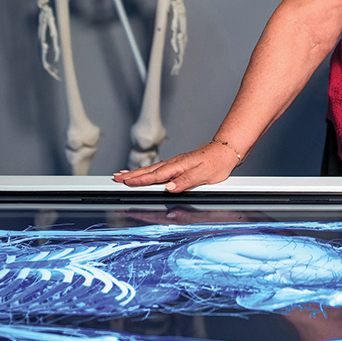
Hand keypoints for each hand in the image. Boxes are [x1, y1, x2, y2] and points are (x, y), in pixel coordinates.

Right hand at [114, 141, 239, 191]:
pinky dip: (147, 171)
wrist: (225, 152)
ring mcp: (175, 164)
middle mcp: (174, 164)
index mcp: (178, 167)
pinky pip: (158, 169)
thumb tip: (169, 188)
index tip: (126, 182)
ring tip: (122, 175)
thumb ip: (185, 181)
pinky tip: (143, 173)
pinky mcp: (178, 165)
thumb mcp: (203, 174)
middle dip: (131, 175)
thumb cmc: (216, 163)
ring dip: (136, 173)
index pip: (155, 175)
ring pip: (151, 169)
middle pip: (148, 171)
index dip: (139, 180)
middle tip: (116, 178)